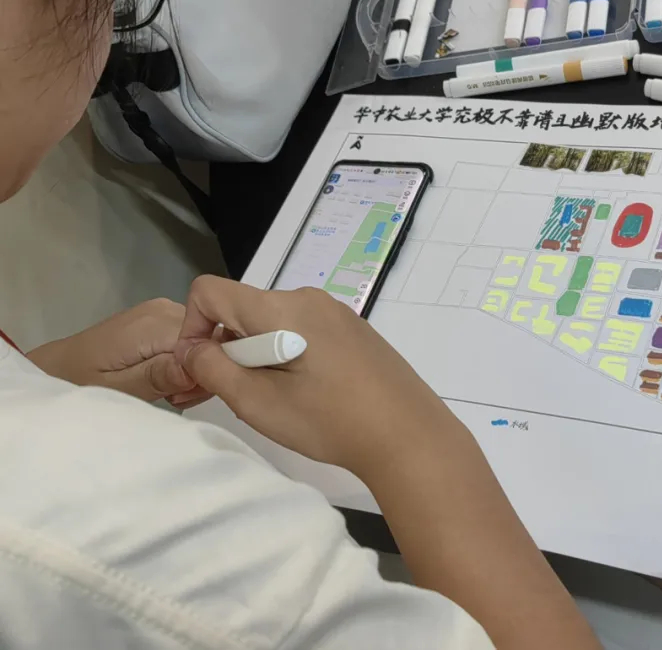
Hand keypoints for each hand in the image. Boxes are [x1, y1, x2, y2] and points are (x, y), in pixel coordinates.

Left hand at [27, 299, 196, 401]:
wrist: (55, 367)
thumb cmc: (80, 381)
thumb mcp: (117, 389)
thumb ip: (157, 376)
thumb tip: (197, 367)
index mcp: (158, 323)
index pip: (213, 343)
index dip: (208, 371)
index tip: (184, 395)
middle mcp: (168, 308)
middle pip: (212, 341)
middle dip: (202, 373)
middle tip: (175, 397)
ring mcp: (166, 310)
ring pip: (205, 342)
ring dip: (195, 371)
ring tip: (168, 392)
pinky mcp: (163, 318)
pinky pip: (192, 340)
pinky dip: (186, 363)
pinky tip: (167, 380)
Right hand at [175, 276, 467, 476]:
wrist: (407, 433)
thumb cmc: (329, 420)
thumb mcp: (258, 402)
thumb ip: (214, 369)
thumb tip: (189, 349)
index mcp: (282, 307)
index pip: (211, 292)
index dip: (191, 328)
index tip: (201, 369)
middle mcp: (308, 298)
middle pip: (243, 309)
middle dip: (224, 348)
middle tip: (224, 396)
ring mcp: (335, 312)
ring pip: (272, 323)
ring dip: (255, 356)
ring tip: (268, 401)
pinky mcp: (353, 330)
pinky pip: (302, 330)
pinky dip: (286, 355)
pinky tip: (303, 394)